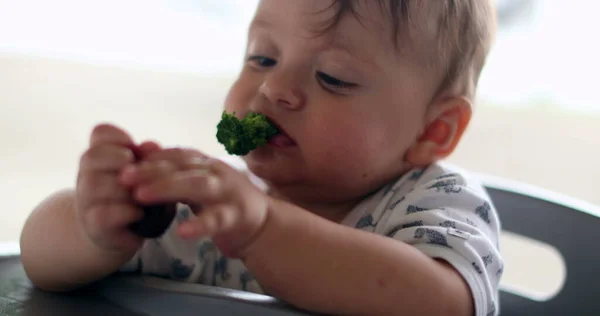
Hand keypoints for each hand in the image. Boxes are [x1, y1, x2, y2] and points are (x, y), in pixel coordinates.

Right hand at [76, 123, 160, 253]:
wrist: (124, 232)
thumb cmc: (140, 196)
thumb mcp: (149, 174)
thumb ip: (150, 159)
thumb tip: (152, 145)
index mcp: (101, 156)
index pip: (101, 132)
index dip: (120, 137)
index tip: (135, 150)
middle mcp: (87, 175)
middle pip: (91, 156)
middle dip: (121, 160)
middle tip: (140, 172)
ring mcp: (87, 201)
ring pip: (95, 184)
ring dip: (125, 188)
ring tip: (143, 195)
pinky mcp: (94, 225)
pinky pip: (104, 214)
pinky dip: (126, 212)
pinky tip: (140, 213)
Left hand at [119, 148, 268, 257]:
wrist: (260, 223)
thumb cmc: (222, 201)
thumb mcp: (197, 182)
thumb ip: (174, 171)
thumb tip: (142, 153)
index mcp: (205, 163)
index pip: (175, 155)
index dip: (149, 157)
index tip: (121, 162)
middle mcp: (216, 172)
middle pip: (181, 166)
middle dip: (151, 170)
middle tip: (123, 178)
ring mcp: (227, 192)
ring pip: (197, 185)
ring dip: (168, 187)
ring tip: (142, 196)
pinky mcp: (236, 216)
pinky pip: (217, 219)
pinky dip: (199, 225)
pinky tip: (182, 231)